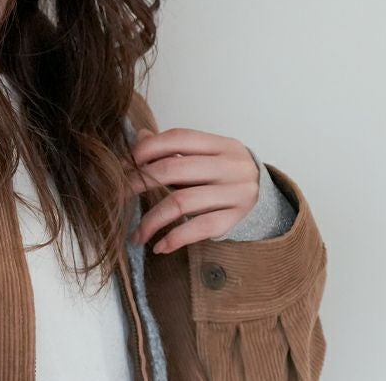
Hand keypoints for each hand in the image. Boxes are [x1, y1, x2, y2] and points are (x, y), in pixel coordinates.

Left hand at [125, 126, 259, 254]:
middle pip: (175, 171)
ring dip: (153, 219)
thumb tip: (141, 140)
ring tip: (137, 233)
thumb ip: (175, 148)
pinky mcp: (236, 220)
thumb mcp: (207, 153)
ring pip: (182, 203)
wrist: (266, 193)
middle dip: (140, 182)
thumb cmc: (225, 171)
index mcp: (220, 144)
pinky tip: (159, 245)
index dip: (149, 148)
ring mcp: (235, 194)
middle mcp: (230, 166)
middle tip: (119, 195)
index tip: (126, 162)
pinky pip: (199, 229)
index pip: (178, 138)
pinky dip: (175, 238)